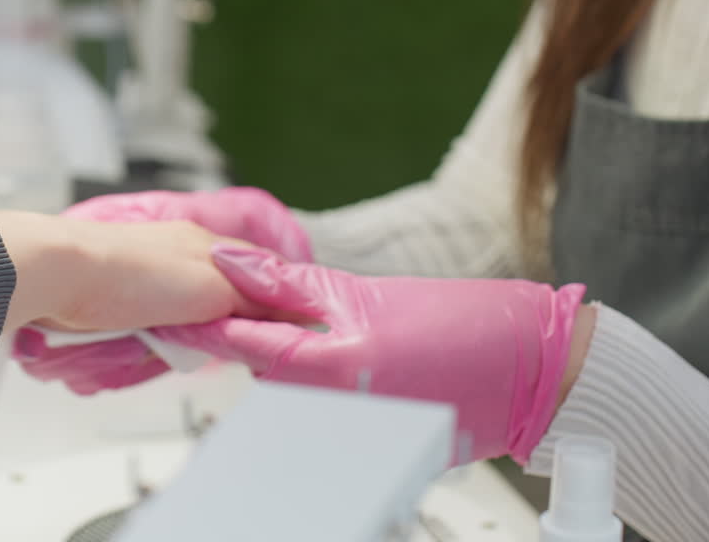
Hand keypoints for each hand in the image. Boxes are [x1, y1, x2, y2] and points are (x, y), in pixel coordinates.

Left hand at [14, 188, 312, 393]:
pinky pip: (134, 343)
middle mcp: (175, 263)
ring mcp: (141, 286)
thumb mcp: (211, 286)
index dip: (270, 311)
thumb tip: (302, 307)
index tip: (276, 339)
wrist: (56, 276)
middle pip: (212, 317)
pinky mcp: (110, 308)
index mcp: (207, 248)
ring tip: (145, 341)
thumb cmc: (128, 271)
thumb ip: (257, 297)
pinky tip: (120, 343)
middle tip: (190, 346)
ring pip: (171, 336)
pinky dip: (128, 351)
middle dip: (202, 340)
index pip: (257, 279)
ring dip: (160, 349)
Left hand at [151, 245, 586, 463]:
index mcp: (326, 367)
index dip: (204, 320)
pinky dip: (320, 385)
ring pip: (289, 390)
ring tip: (332, 333)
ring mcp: (350, 433)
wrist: (535, 370)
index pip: (239, 341)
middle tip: (258, 309)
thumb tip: (229, 262)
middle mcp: (330, 409)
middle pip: (260, 370)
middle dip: (252, 338)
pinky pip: (323, 412)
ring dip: (288, 361)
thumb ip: (288, 283)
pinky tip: (350, 361)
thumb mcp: (363, 293)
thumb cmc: (467, 329)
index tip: (173, 307)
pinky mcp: (371, 447)